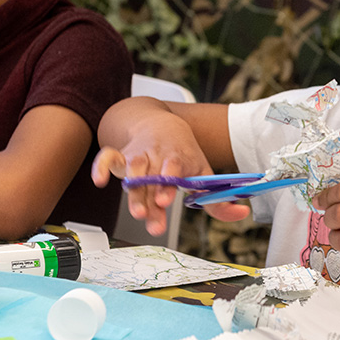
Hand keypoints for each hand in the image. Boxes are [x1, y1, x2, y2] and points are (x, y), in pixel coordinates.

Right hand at [92, 142, 248, 234]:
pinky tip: (98, 181)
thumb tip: (242, 212)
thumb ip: (218, 200)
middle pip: (151, 177)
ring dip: (131, 189)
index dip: (169, 182)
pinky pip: (107, 156)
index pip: (174, 168)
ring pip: (131, 169)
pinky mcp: (121, 155)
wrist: (163, 124)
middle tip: (146, 215)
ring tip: (135, 211)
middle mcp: (158, 156)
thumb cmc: (184, 155)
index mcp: (179, 159)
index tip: (167, 199)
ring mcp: (138, 154)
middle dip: (148, 196)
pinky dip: (100, 167)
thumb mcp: (203, 174)